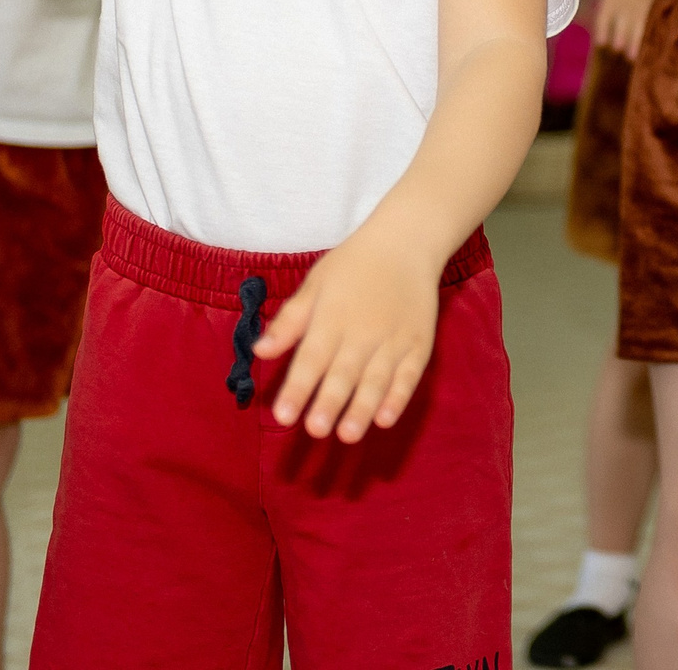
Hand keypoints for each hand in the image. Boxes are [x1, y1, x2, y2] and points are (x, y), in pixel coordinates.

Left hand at [254, 229, 440, 440]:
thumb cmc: (353, 264)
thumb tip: (259, 351)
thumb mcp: (315, 284)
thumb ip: (290, 320)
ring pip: (376, 378)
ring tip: (347, 434)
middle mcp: (363, 330)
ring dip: (362, 408)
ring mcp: (394, 338)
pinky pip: (409, 375)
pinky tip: (385, 419)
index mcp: (332, 316)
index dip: (297, 387)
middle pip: (344, 371)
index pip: (311, 357)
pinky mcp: (418, 343)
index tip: (282, 415)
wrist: (406, 242)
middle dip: (329, 402)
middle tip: (315, 430)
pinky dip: (398, 398)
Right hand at [591, 0, 660, 58]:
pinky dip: (602, 31)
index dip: (651, 43)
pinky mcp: (608, 2)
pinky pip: (603, 19)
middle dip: (634, 45)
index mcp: (653, 6)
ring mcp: (621, 4)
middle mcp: (637, 7)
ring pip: (620, 26)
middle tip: (633, 60)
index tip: (652, 57)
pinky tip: (602, 43)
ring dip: (619, 40)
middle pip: (636, 30)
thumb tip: (673, 36)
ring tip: (618, 51)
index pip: (652, 28)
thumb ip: (664, 13)